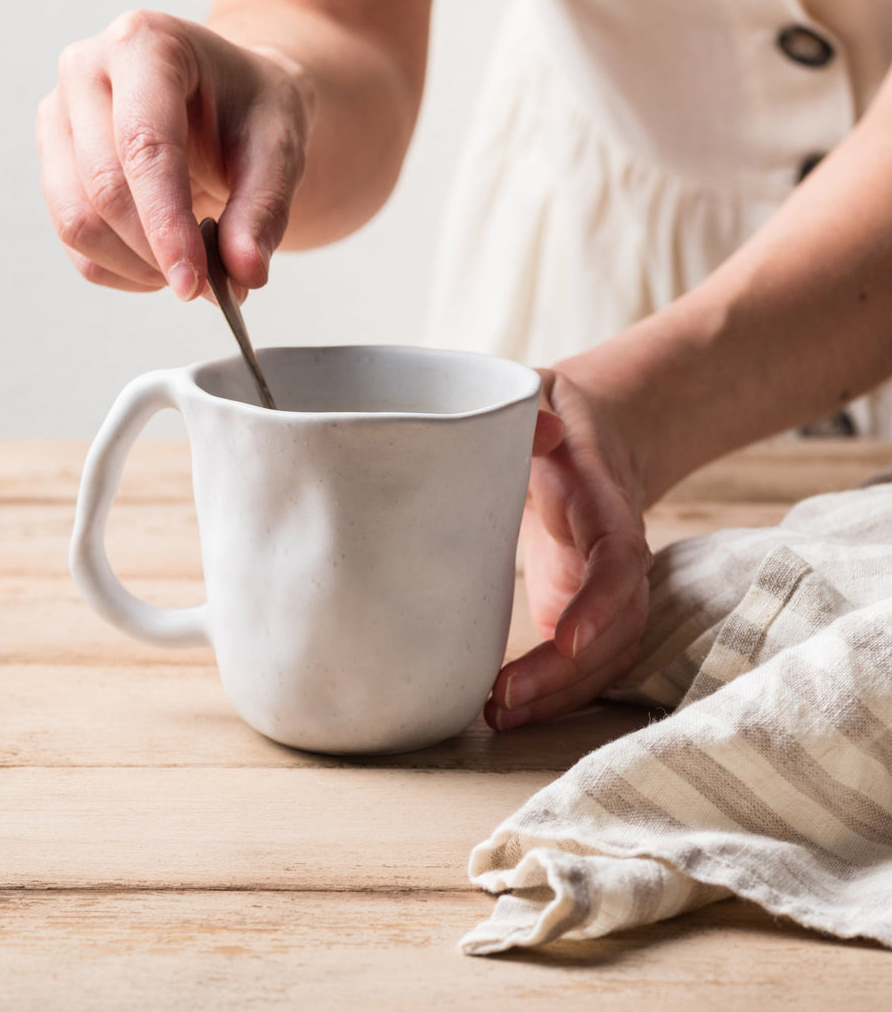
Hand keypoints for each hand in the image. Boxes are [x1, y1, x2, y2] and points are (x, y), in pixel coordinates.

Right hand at [36, 10, 311, 297]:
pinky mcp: (53, 162)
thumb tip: (244, 276)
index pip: (144, 147)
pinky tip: (161, 263)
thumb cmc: (253, 112)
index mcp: (146, 44)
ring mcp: (59, 116)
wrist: (230, 99)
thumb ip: (263, 213)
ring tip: (191, 267)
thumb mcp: (279, 152)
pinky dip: (120, 270)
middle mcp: (86, 69)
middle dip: (156, 252)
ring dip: (136, 266)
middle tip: (211, 284)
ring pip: (76, 221)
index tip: (193, 283)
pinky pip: (73, 241)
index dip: (166, 225)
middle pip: (103, 189)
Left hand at [485, 367, 653, 728]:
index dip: (599, 602)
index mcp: (606, 505)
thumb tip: (546, 430)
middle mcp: (613, 557)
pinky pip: (581, 664)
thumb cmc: (554, 417)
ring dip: (558, 696)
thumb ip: (537, 410)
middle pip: (615, 630)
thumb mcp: (539, 397)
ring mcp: (600, 590)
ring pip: (604, 658)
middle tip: (501, 700)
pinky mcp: (577, 607)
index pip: (619, 562)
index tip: (563, 638)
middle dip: (566, 673)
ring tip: (496, 716)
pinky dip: (552, 693)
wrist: (589, 438)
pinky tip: (503, 712)